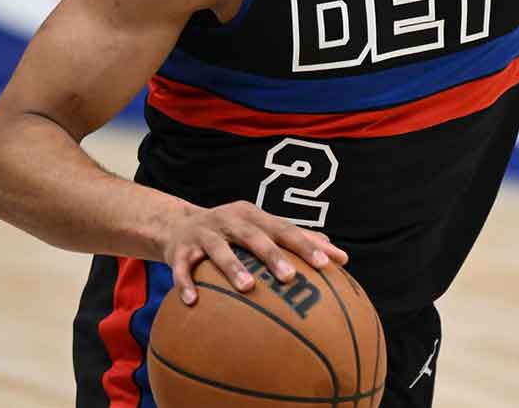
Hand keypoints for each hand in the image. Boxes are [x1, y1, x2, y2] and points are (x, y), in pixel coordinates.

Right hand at [161, 200, 348, 305]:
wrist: (178, 225)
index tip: (326, 264)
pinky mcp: (179, 248)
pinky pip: (181, 266)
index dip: (306, 245)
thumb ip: (298, 240)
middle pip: (255, 236)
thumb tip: (340, 256)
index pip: (285, 229)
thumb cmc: (233, 232)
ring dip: (233, 267)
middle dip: (273, 256)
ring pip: (219, 249)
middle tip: (290, 278)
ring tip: (247, 288)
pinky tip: (192, 301)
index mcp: (255, 216)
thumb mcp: (262, 230)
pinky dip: (186, 282)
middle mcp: (231, 220)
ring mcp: (204, 233)